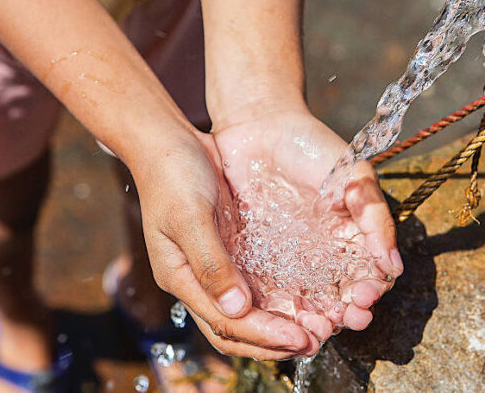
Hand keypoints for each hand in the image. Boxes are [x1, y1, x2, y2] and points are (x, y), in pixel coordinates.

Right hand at [127, 128, 320, 359]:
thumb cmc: (172, 174)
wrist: (168, 142)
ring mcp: (214, 266)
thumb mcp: (190, 217)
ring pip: (247, 312)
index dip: (262, 335)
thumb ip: (211, 263)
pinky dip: (278, 298)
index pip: (224, 323)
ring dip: (279, 325)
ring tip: (315, 329)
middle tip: (315, 342)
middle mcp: (197, 279)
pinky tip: (304, 299)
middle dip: (273, 342)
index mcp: (180, 277)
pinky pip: (255, 284)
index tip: (297, 338)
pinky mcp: (230, 250)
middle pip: (236, 328)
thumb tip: (237, 309)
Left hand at [213, 106, 402, 340]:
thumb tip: (394, 266)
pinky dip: (280, 310)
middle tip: (343, 320)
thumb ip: (375, 219)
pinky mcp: (258, 260)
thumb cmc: (312, 147)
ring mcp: (291, 260)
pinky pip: (271, 292)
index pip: (369, 277)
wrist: (259, 126)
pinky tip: (283, 316)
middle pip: (340, 298)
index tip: (366, 296)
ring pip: (307, 302)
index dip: (371, 292)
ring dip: (314, 320)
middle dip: (345, 315)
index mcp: (352, 238)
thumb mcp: (353, 177)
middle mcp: (324, 255)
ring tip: (316, 327)